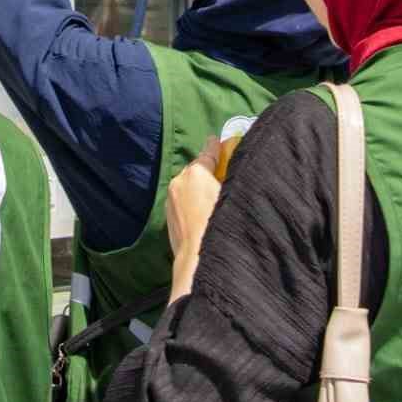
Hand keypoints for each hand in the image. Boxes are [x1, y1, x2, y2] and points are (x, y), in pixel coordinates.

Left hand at [165, 136, 222, 301]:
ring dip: (198, 189)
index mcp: (195, 172)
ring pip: (187, 188)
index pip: (208, 153)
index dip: (215, 147)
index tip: (217, 141)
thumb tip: (230, 173)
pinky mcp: (168, 220)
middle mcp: (179, 182)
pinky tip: (203, 215)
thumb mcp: (233, 194)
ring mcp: (170, 202)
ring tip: (213, 197)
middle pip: (195, 170)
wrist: (199, 261)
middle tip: (221, 173)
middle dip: (206, 170)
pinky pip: (182, 204)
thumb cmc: (221, 225)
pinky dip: (192, 204)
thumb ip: (231, 178)